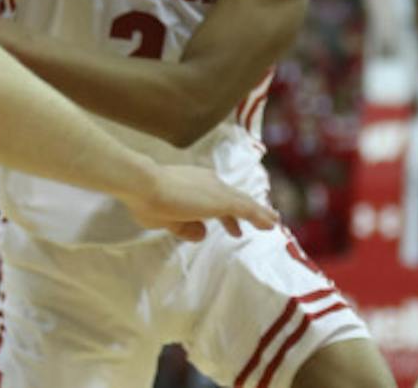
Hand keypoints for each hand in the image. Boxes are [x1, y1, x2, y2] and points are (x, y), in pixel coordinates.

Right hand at [124, 163, 277, 241]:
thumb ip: (185, 227)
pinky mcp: (222, 200)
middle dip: (244, 213)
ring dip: (258, 213)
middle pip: (232, 199)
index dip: (226, 215)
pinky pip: (247, 209)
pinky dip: (260, 216)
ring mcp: (217, 190)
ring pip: (243, 203)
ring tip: (272, 222)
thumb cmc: (147, 200)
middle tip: (258, 223)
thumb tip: (202, 234)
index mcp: (195, 183)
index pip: (216, 199)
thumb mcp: (165, 219)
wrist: (144, 184)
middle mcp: (209, 182)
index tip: (233, 227)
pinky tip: (270, 224)